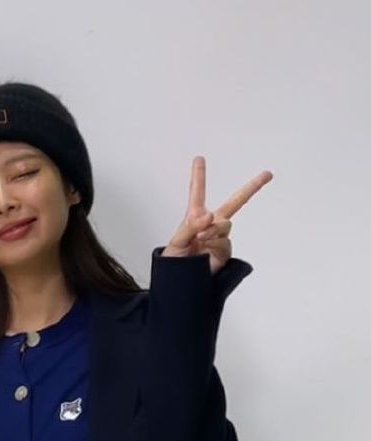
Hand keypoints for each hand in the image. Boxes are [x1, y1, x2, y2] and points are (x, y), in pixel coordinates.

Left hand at [162, 156, 272, 273]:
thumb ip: (191, 226)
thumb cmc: (174, 262)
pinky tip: (206, 248)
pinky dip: (215, 242)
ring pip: (225, 224)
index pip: (197, 193)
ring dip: (213, 229)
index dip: (199, 176)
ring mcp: (220, 237)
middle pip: (235, 202)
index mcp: (195, 217)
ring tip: (200, 239)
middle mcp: (211, 224)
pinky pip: (224, 241)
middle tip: (267, 174)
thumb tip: (209, 216)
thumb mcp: (176, 240)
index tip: (199, 159)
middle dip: (252, 188)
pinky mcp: (224, 251)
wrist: (180, 282)